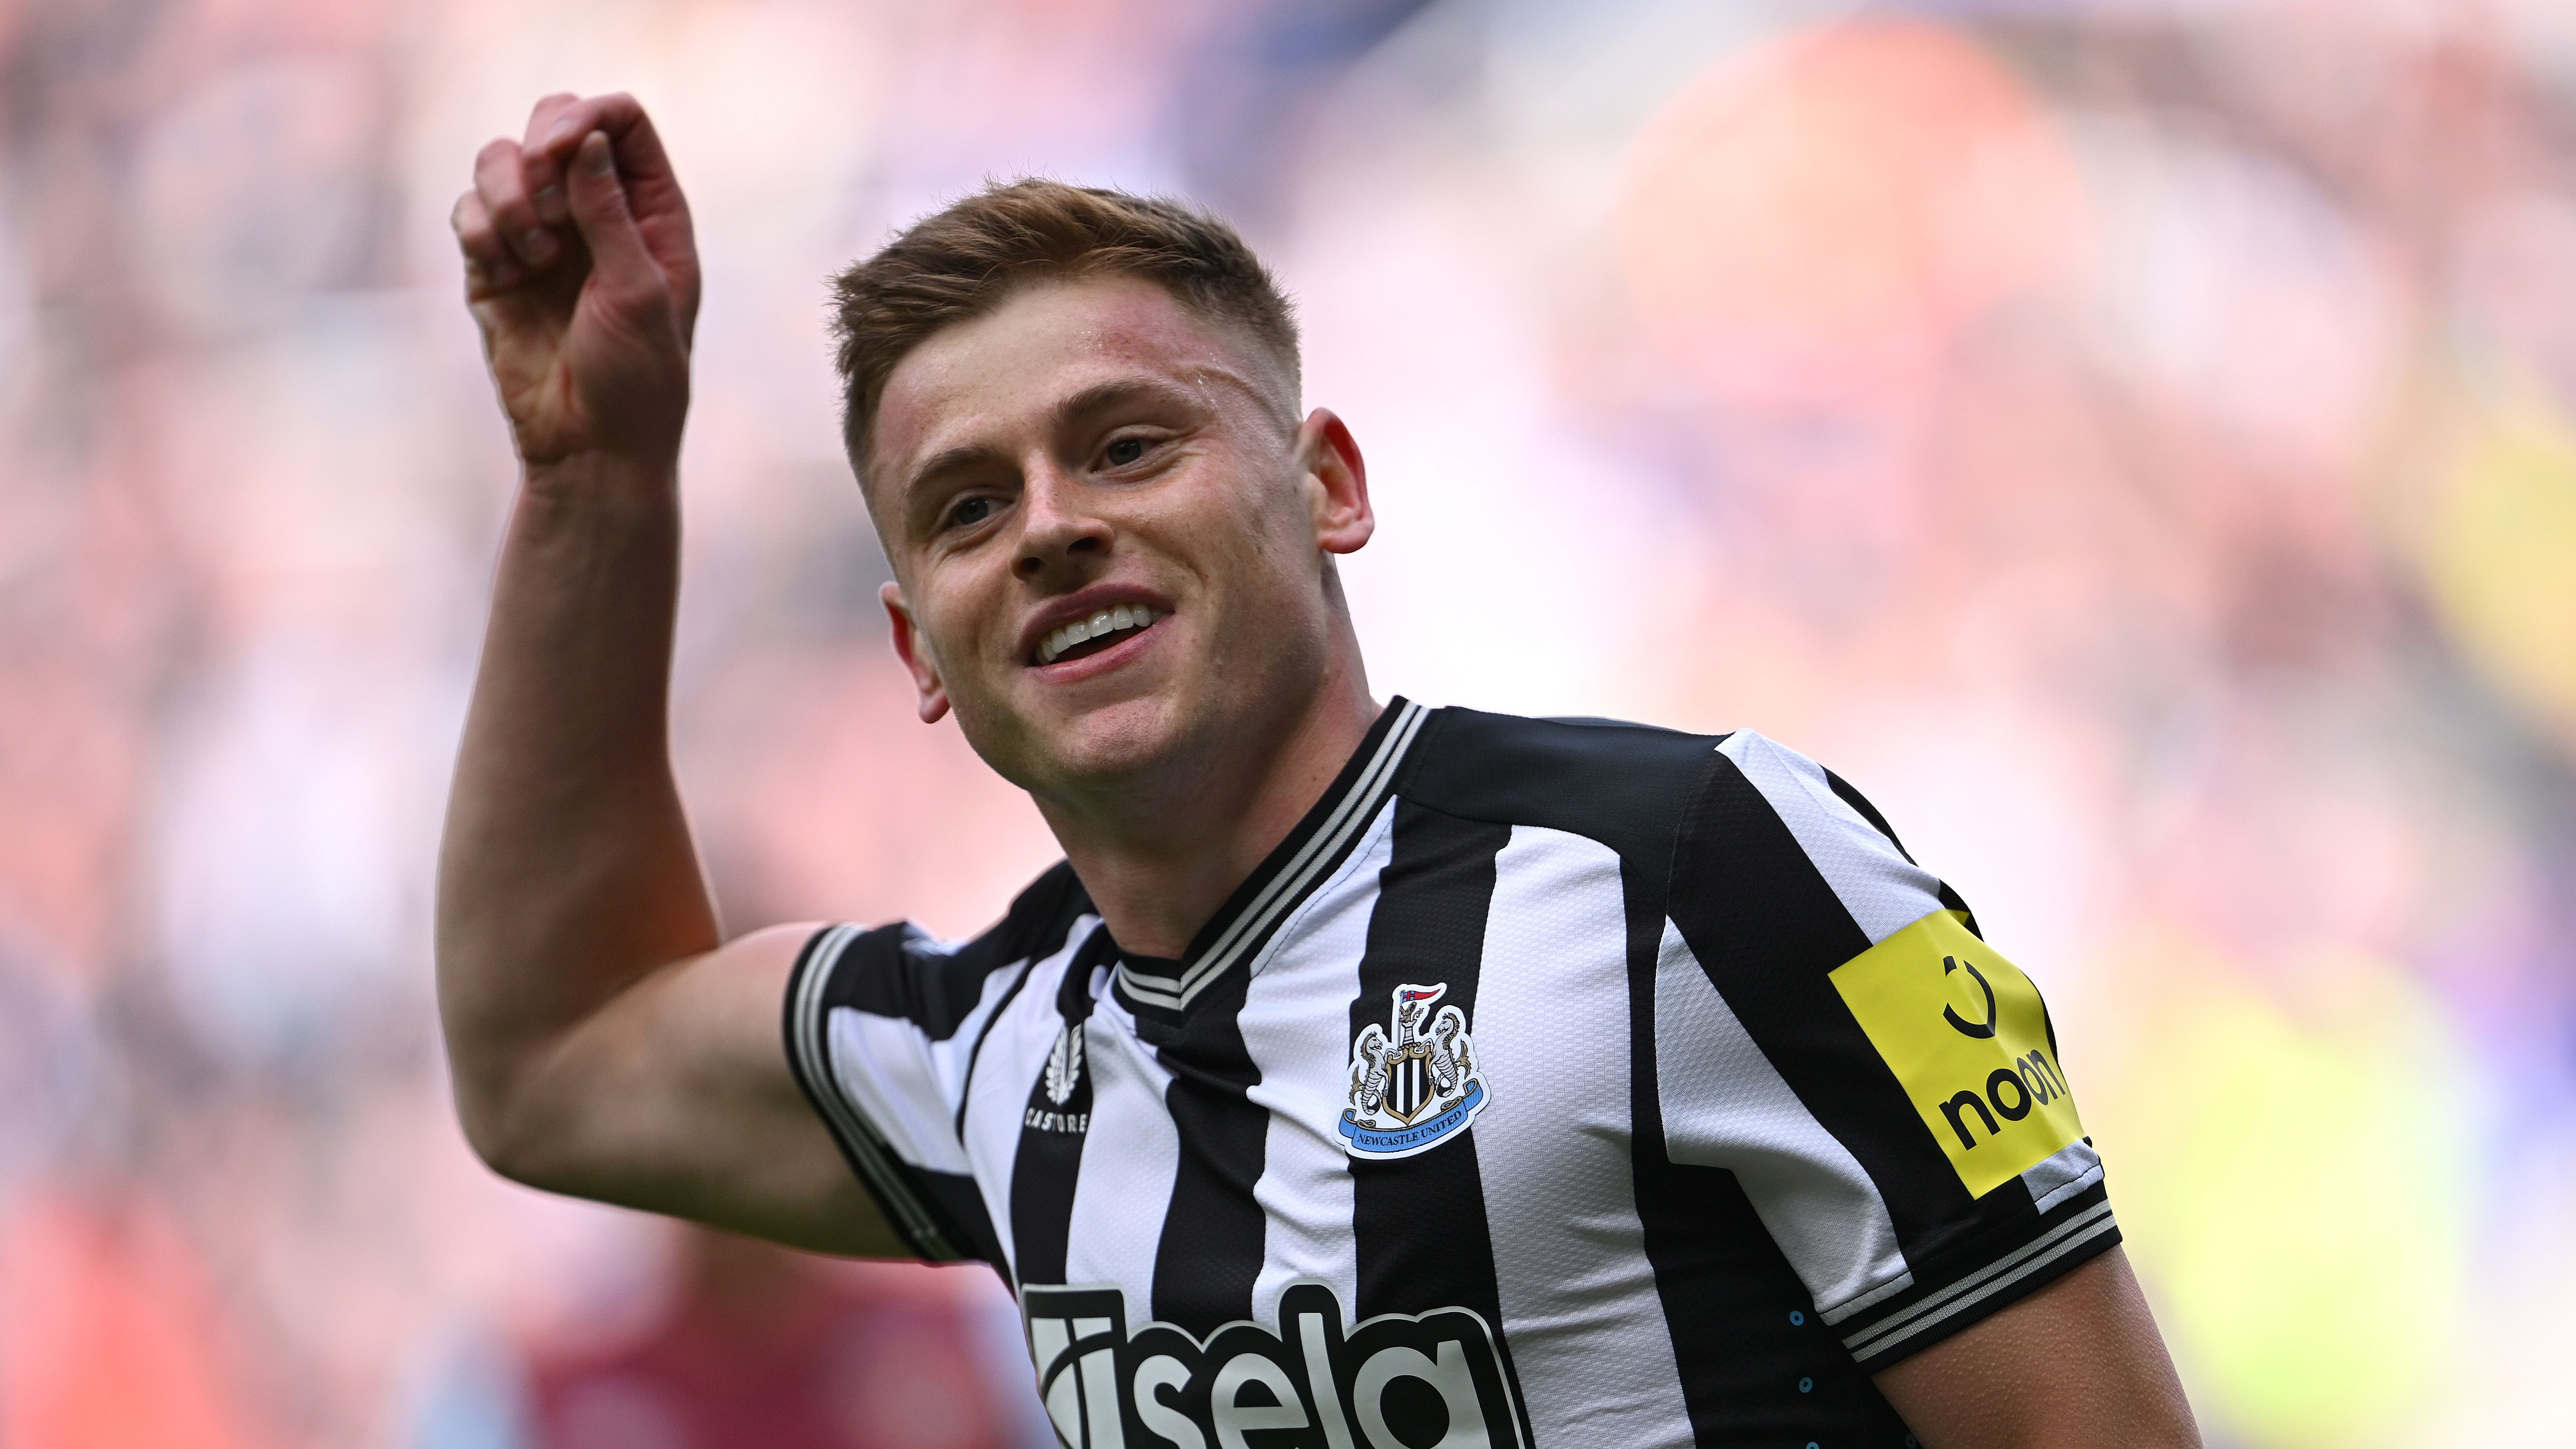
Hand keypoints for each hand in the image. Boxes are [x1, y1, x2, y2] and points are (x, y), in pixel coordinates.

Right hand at [451, 93, 700, 471]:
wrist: (589, 448)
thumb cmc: (636, 378)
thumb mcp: (638, 291)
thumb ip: (610, 212)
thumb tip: (585, 136)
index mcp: (650, 213)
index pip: (620, 121)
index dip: (586, 117)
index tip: (559, 149)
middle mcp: (594, 212)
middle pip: (552, 122)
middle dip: (539, 153)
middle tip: (549, 215)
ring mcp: (540, 235)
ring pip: (498, 160)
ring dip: (508, 198)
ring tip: (533, 258)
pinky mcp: (493, 265)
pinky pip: (467, 212)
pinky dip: (480, 233)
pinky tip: (507, 278)